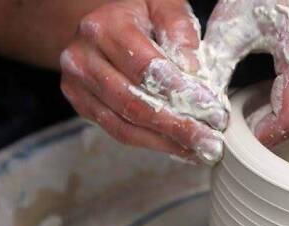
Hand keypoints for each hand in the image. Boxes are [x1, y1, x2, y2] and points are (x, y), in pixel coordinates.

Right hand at [59, 0, 226, 164]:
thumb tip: (194, 72)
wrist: (102, 23)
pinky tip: (178, 147)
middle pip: (134, 102)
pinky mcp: (81, 104)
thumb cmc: (139, 14)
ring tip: (199, 149)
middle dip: (178, 126)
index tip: (211, 110)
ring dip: (167, 142)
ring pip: (126, 124)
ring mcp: (77, 84)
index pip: (146, 68)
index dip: (181, 93)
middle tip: (210, 141)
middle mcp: (83, 57)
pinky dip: (152, 143)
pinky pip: (118, 131)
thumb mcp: (163, 6)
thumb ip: (181, 31)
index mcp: (104, 27)